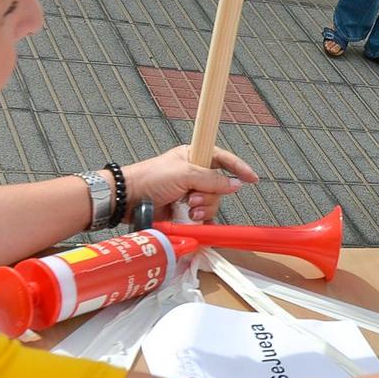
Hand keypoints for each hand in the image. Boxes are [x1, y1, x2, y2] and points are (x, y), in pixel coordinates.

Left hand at [121, 145, 257, 223]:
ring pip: (212, 202)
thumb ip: (212, 179)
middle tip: (193, 198)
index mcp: (194, 157)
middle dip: (210, 195)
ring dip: (203, 208)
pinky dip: (200, 220)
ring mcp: (189, 193)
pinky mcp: (183, 210)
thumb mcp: (185, 174)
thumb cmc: (150, 178)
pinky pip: (202, 216)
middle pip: (219, 186)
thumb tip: (235, 185)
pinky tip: (193, 221)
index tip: (251, 178)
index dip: (238, 168)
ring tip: (188, 209)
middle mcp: (193, 174)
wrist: (127, 199)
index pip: (223, 159)